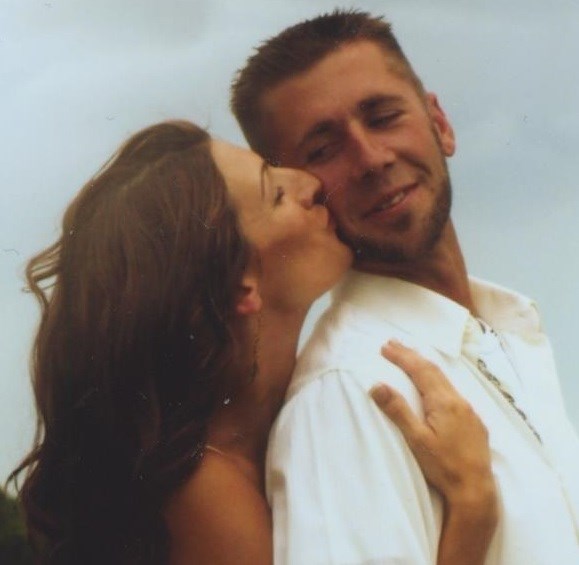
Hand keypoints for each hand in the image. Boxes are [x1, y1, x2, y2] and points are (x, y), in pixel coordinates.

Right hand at [370, 340, 496, 513]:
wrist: (476, 491)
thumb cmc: (443, 467)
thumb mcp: (416, 440)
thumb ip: (398, 410)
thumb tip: (377, 385)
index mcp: (444, 402)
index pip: (420, 371)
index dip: (402, 357)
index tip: (385, 347)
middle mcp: (459, 401)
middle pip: (433, 370)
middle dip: (412, 355)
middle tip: (393, 344)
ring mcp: (469, 412)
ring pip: (445, 380)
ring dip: (425, 367)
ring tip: (411, 359)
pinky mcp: (475, 423)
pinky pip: (454, 393)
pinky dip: (438, 382)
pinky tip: (435, 388)